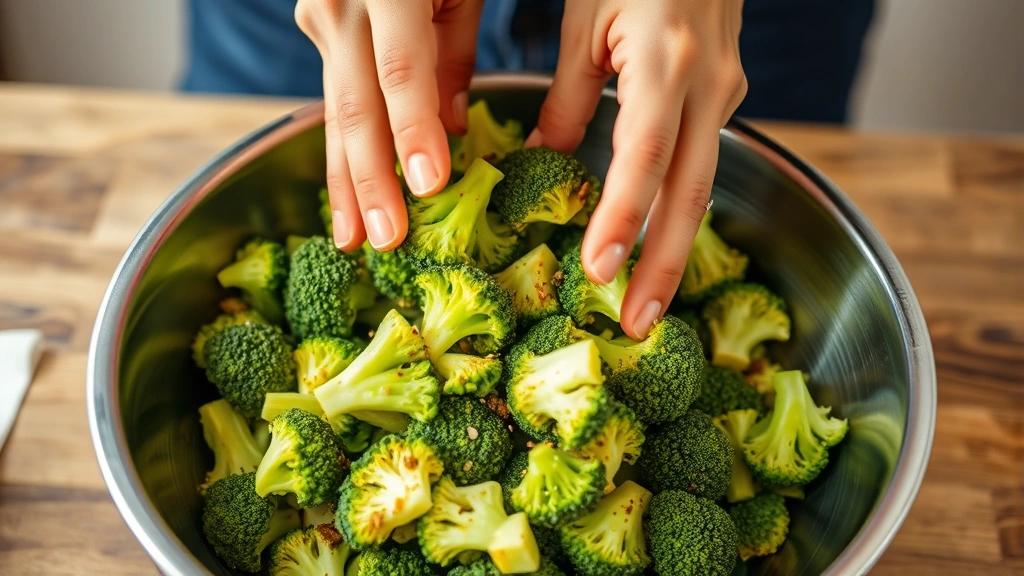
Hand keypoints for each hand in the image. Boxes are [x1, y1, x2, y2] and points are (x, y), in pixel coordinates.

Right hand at [296, 0, 482, 250]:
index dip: (413, 128)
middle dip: (370, 177)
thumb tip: (452, 126)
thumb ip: (453, 52)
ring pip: (334, 114)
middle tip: (386, 238)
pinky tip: (347, 200)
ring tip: (354, 238)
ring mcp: (321, 20)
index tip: (428, 183)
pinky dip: (343, 153)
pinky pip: (334, 103)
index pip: (401, 68)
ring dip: (345, 180)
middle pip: (355, 104)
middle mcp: (341, 3)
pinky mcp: (318, 35)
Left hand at [527, 0, 746, 339]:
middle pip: (690, 191)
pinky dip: (677, 207)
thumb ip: (567, 94)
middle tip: (636, 323)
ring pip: (701, 183)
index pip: (644, 157)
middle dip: (664, 264)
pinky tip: (656, 240)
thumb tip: (544, 156)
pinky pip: (701, 159)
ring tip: (645, 299)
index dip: (623, 219)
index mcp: (664, 60)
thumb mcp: (585, 17)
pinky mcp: (725, 92)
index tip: (597, 272)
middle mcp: (706, 83)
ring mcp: (724, 90)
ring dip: (674, 245)